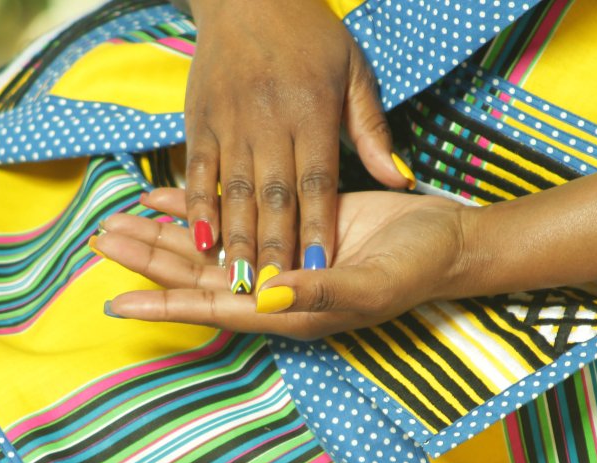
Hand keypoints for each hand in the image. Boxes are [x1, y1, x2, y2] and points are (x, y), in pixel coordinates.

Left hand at [96, 188, 479, 339]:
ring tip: (116, 224)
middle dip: (148, 262)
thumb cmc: (415, 267)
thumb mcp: (370, 283)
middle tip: (100, 241)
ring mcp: (277, 260)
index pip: (212, 308)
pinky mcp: (286, 228)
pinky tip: (162, 198)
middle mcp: (272, 291)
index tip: (116, 302)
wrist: (446, 240)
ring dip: (162, 238)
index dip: (163, 305)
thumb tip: (265, 295)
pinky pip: (230, 220)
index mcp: (287, 312)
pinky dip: (197, 210)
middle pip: (196, 278)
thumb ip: (317, 292)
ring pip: (206, 251)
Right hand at [183, 0, 411, 284]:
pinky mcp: (199, 120)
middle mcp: (269, 121)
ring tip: (238, 282)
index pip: (317, 184)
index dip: (317, 230)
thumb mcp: (354, 71)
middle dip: (274, 249)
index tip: (320, 272)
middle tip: (275, 294)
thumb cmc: (310, 35)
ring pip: (233, 191)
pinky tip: (199, 241)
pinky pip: (198, 171)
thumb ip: (372, 130)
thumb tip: (399, 179)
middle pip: (273, 197)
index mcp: (312, 113)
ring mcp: (230, 122)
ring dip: (236, 240)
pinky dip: (197, 207)